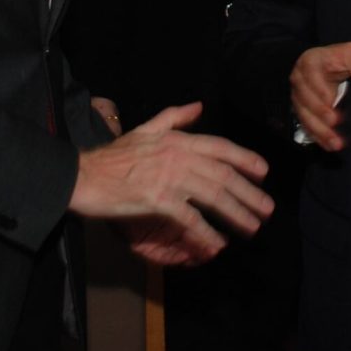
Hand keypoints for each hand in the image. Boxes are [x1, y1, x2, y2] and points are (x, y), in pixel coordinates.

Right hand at [69, 102, 272, 266]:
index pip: (220, 147)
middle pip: (223, 175)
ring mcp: (169, 177)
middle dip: (249, 193)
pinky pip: (190, 218)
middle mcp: (178, 156)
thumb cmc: (113, 156)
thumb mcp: (145, 129)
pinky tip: (218, 244)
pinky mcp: (158, 199)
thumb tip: (199, 106)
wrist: (84, 175)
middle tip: (267, 209)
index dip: (245, 159)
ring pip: (213, 196)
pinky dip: (206, 233)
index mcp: (177, 140)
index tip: (264, 172)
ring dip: (236, 214)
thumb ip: (174, 118)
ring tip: (252, 227)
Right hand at [289, 42, 350, 152]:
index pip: (311, 74)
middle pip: (306, 98)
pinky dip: (318, 137)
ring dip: (319, 130)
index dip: (320, 89)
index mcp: (310, 61)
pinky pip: (306, 126)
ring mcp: (298, 96)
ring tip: (336, 143)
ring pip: (305, 116)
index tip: (331, 101)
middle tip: (334, 123)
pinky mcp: (301, 111)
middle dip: (319, 112)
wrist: (328, 65)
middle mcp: (299, 79)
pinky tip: (330, 146)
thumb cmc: (339, 58)